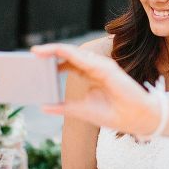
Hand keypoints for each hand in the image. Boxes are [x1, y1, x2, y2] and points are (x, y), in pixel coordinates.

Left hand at [32, 43, 168, 135]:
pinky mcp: (106, 68)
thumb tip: (43, 106)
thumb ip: (63, 106)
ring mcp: (100, 66)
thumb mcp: (81, 111)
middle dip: (49, 53)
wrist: (136, 119)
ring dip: (55, 50)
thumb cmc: (112, 114)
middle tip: (31, 52)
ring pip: (74, 52)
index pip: (67, 62)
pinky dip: (68, 54)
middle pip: (68, 55)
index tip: (34, 61)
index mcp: (89, 74)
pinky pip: (84, 58)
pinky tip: (55, 53)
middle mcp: (94, 67)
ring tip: (38, 51)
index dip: (51, 60)